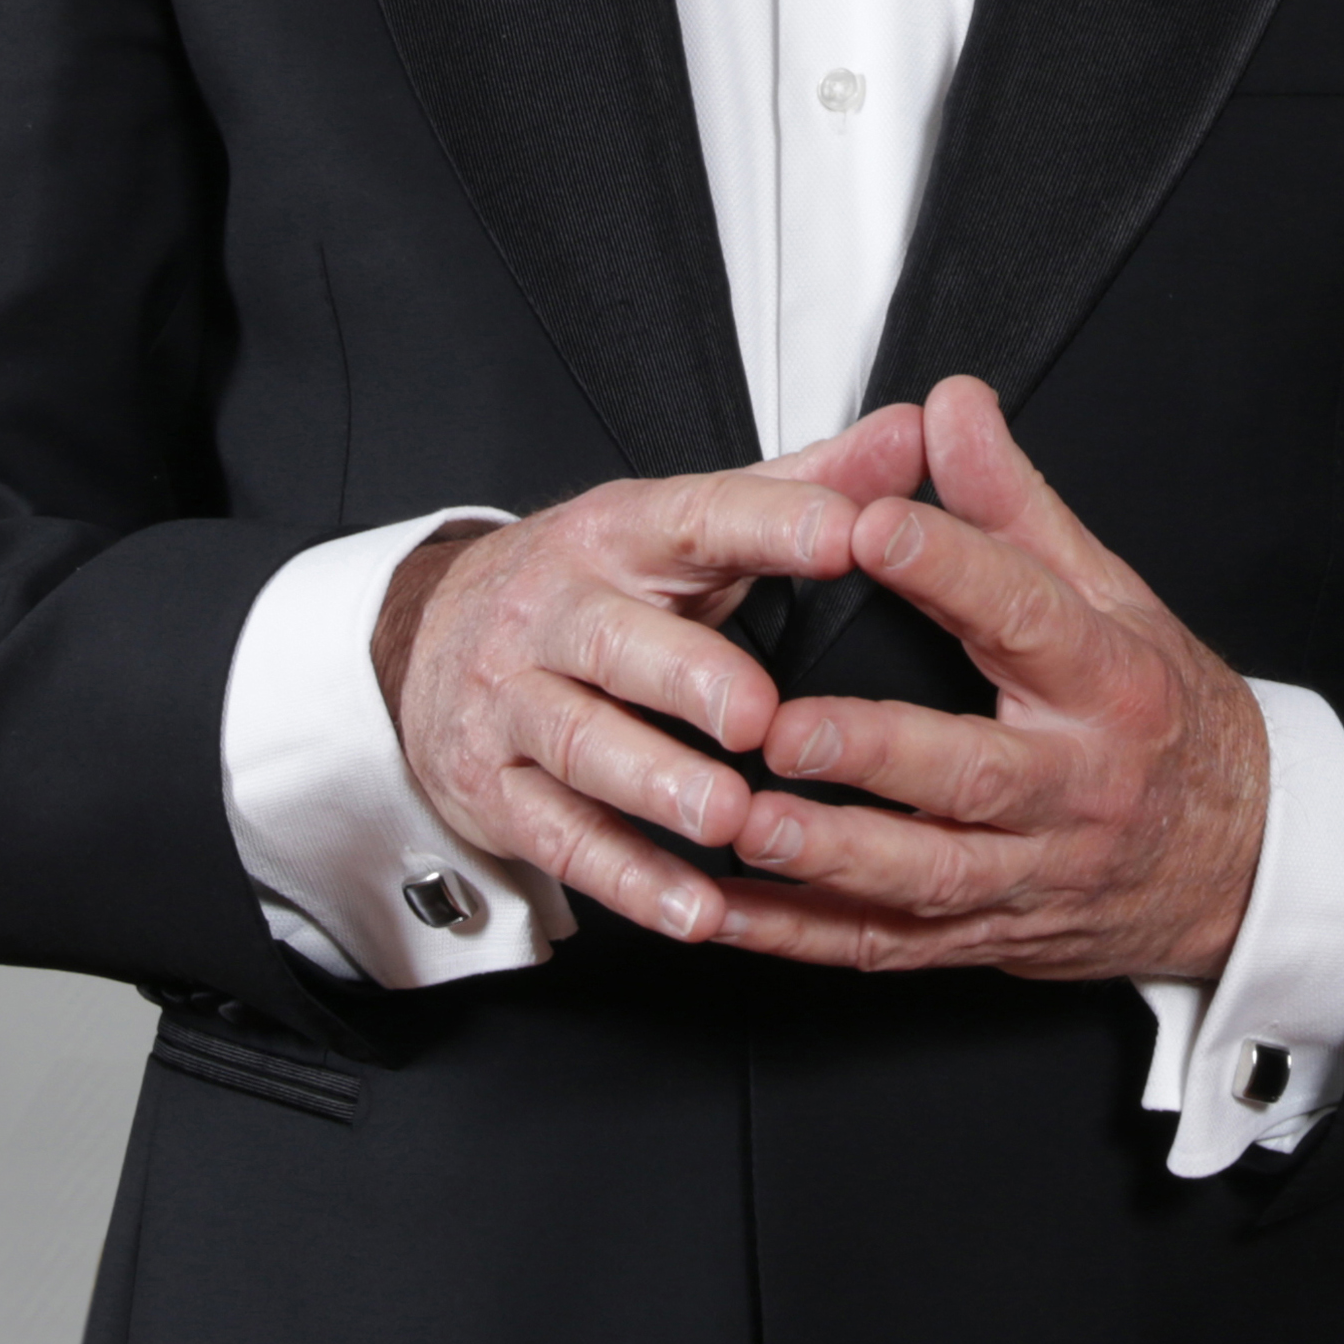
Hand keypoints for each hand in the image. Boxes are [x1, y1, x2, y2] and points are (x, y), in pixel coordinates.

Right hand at [377, 402, 927, 944]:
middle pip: (616, 641)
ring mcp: (516, 703)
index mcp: (622, 534)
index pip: (698, 516)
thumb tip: (913, 433)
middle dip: (688, 677)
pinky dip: (629, 880)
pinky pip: (561, 839)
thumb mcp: (688, 524)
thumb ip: (806, 484)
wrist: (429, 638)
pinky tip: (694, 910)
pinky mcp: (497, 790)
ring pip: (581, 744)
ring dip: (658, 786)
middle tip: (760, 714)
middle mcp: (558, 611)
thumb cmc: (595, 582)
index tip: (848, 533)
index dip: (772, 524)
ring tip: (730, 817)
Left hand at [713, 375, 1268, 982]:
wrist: (1242, 859)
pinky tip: (728, 911)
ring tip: (742, 822)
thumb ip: (1014, 501)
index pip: (1027, 614)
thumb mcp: (1110, 590)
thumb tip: (948, 403)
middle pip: (970, 775)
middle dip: (871, 754)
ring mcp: (1033, 874)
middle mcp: (1075, 784)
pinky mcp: (991, 939)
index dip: (949, 566)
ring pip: (926, 878)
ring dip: (828, 860)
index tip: (867, 524)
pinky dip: (803, 938)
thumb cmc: (1160, 707)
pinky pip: (888, 948)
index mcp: (1106, 681)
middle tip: (777, 726)